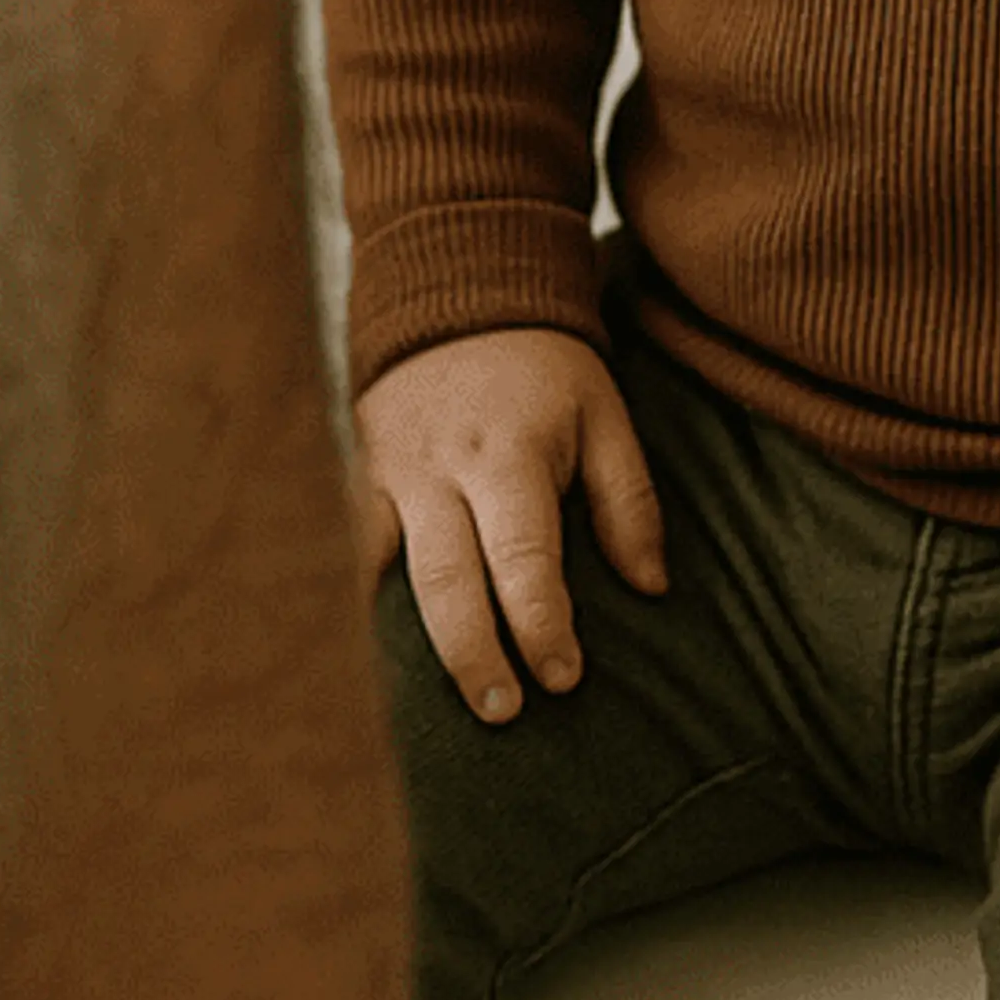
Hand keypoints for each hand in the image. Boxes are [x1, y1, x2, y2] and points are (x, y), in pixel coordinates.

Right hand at [354, 328, 667, 722]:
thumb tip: (651, 587)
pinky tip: (369, 650)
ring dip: (410, 640)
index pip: (524, 558)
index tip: (564, 678)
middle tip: (503, 711)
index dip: (542, 625)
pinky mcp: (355, 469)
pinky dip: (356, 596)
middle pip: (448, 580)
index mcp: (509, 454)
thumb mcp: (605, 416)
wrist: (454, 288)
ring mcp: (387, 469)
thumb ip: (629, 501)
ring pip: (386, 570)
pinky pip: (348, 542)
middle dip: (474, 654)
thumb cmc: (544, 368)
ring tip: (435, 705)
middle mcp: (440, 467)